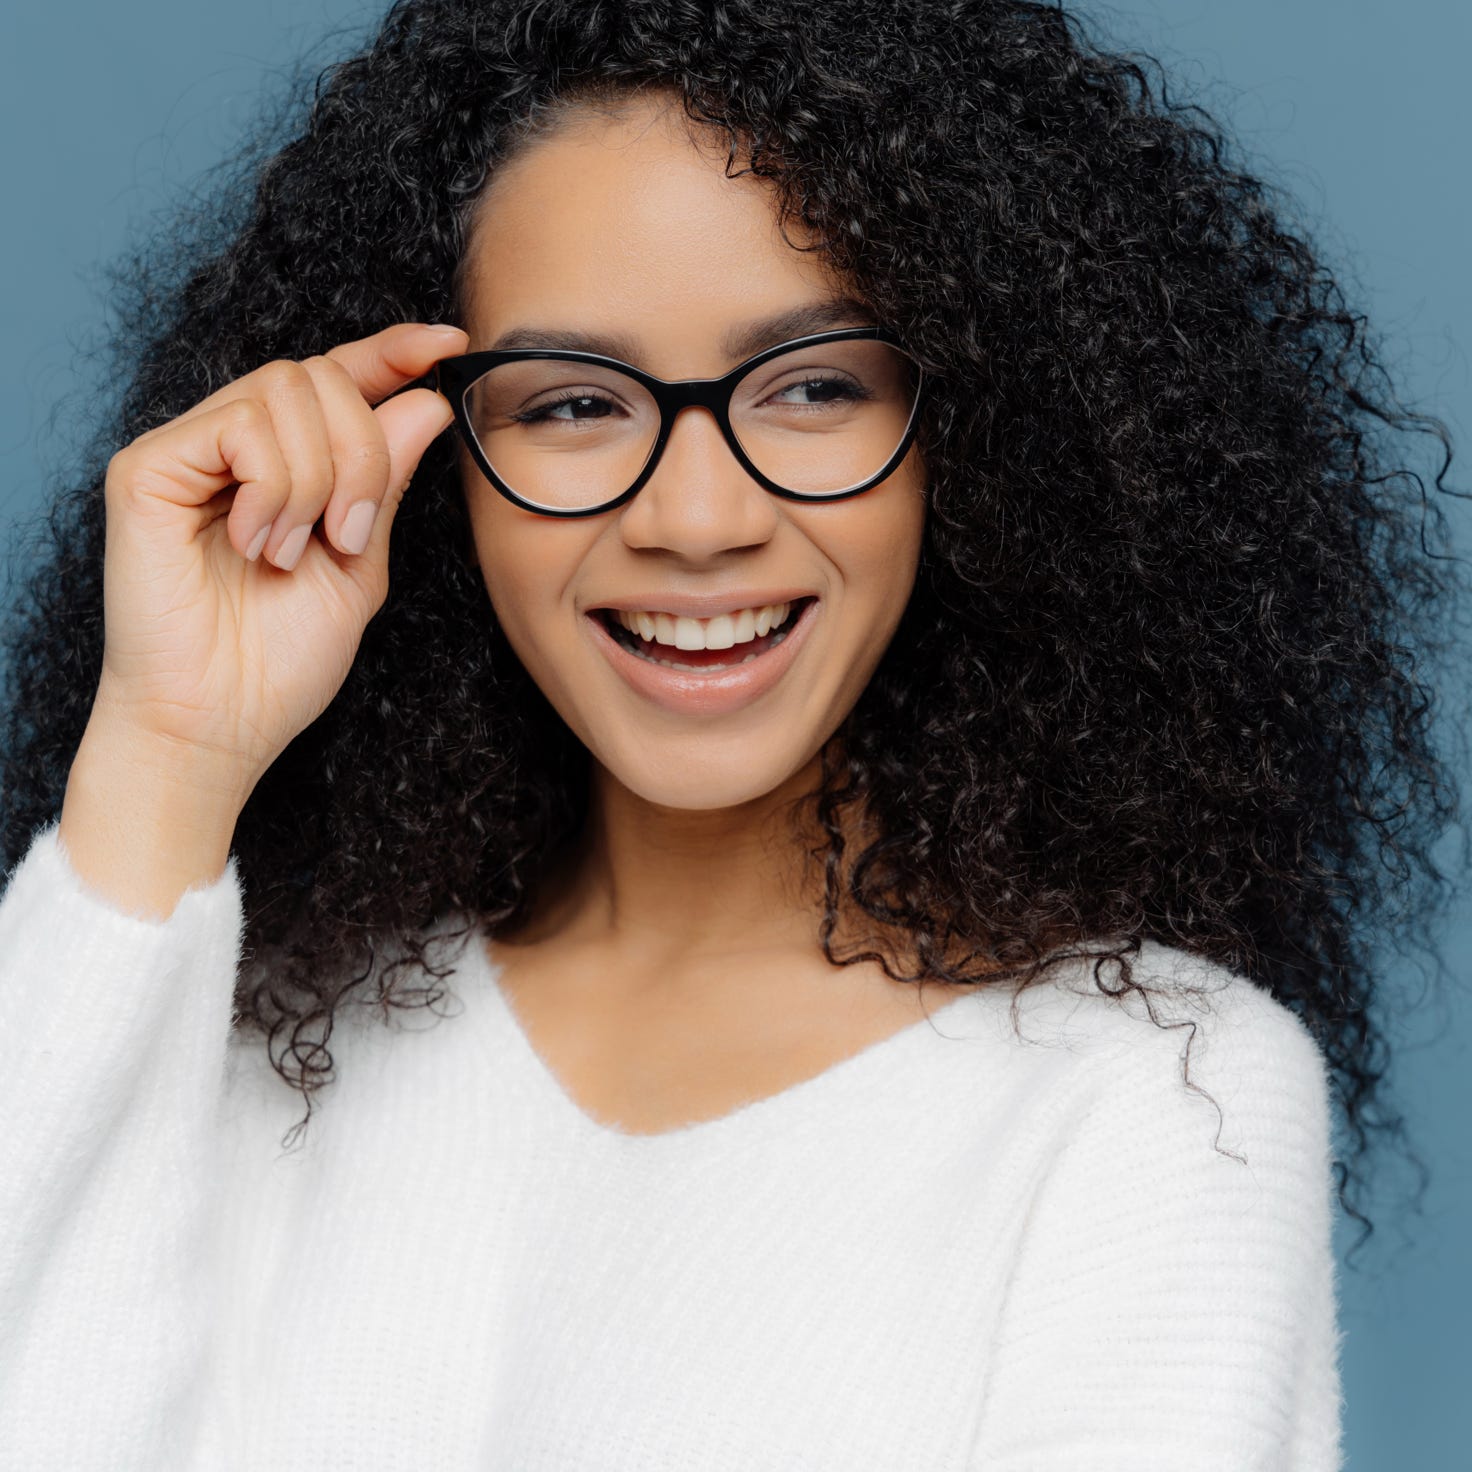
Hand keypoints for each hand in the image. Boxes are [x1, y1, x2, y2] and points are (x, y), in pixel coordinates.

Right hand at [90, 320, 467, 795]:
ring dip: (321, 479)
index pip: (340, 378)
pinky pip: (240, 425)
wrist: (224, 722)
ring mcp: (189, 452)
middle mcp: (235, 446)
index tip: (449, 343)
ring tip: (297, 552)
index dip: (393, 352)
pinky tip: (259, 543)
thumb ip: (386, 482)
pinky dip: (274, 487)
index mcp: (288, 464)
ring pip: (286, 390)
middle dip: (364, 454)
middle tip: (351, 537)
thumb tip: (424, 400)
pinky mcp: (148, 468)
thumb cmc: (284, 659)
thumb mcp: (362, 565)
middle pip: (322, 376)